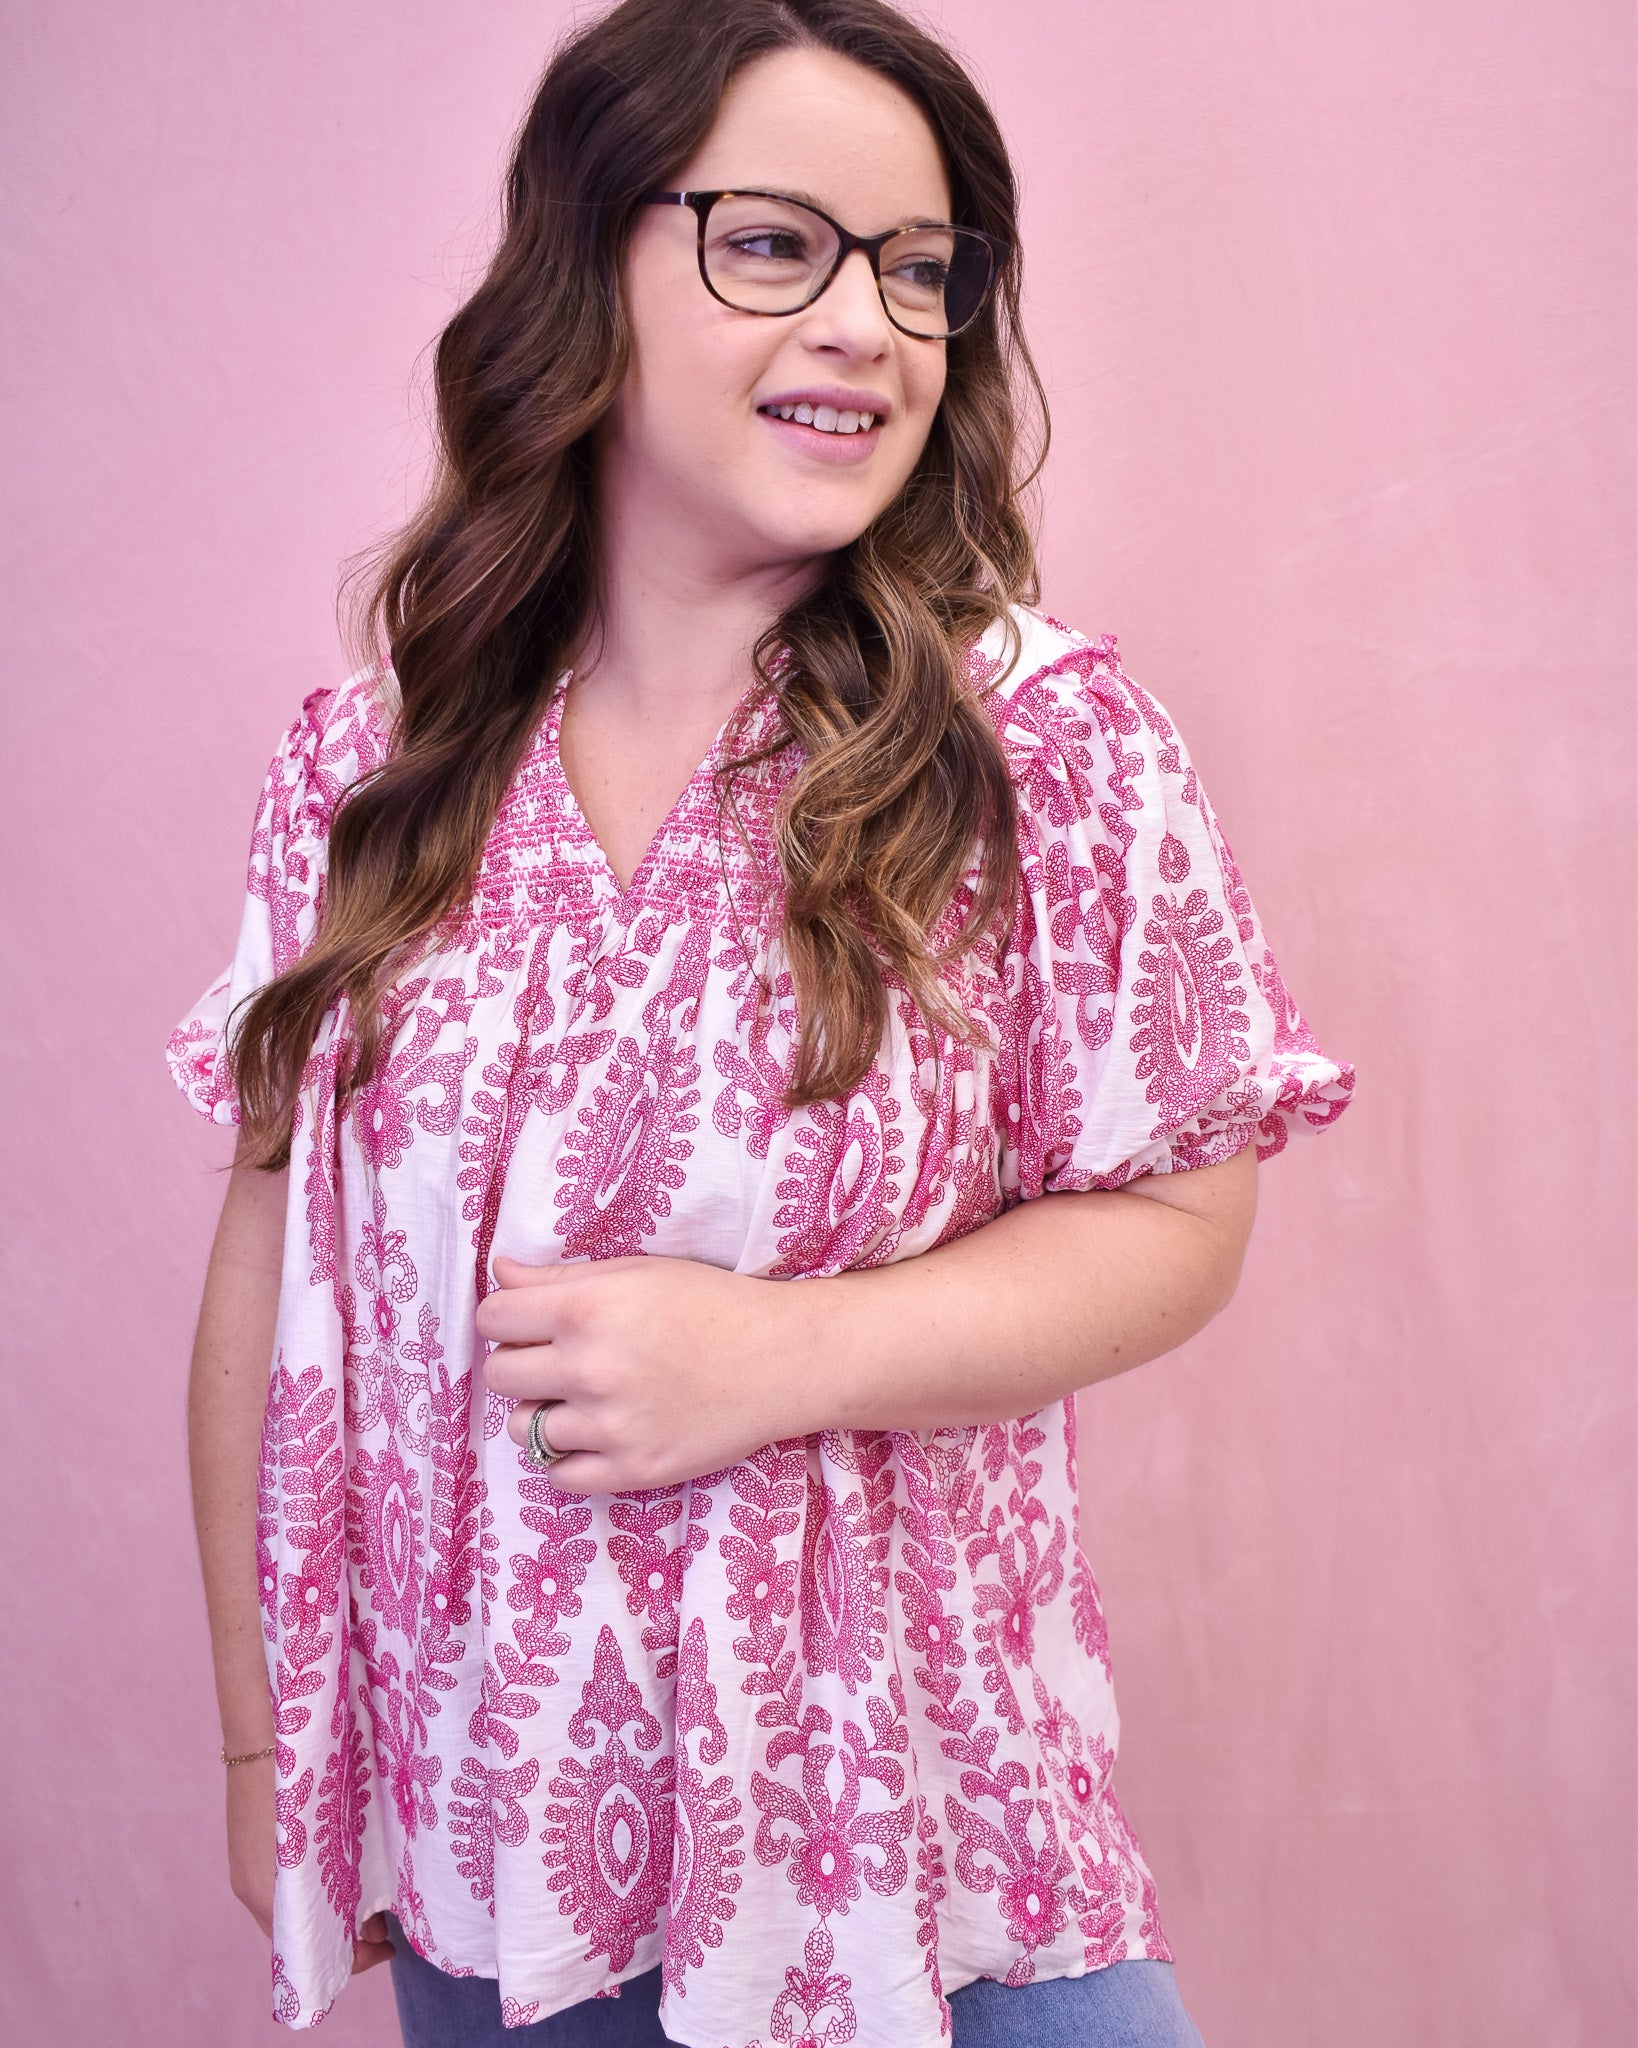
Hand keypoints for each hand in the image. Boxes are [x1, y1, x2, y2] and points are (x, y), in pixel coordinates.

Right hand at [224, 1752, 393, 1973]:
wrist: (265, 1724)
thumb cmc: (303, 1774)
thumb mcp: (332, 1830)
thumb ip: (348, 1876)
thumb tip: (371, 1913)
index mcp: (269, 1894)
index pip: (311, 1956)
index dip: (354, 1958)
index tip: (390, 1945)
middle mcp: (252, 1890)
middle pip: (302, 1937)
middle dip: (346, 1936)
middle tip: (385, 1919)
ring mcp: (246, 1867)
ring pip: (295, 1910)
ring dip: (332, 1911)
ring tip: (371, 1894)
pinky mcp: (248, 1845)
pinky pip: (284, 1886)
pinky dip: (316, 1890)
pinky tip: (343, 1867)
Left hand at [478, 1254, 808, 1491]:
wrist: (782, 1359)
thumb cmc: (711, 1304)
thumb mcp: (637, 1273)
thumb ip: (560, 1277)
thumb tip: (500, 1273)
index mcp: (587, 1308)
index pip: (493, 1318)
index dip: (509, 1318)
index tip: (532, 1323)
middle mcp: (591, 1368)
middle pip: (500, 1376)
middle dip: (522, 1364)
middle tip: (561, 1360)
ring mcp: (610, 1426)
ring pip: (523, 1429)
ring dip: (544, 1413)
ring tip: (585, 1399)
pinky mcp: (633, 1470)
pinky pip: (559, 1476)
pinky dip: (570, 1457)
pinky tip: (599, 1433)